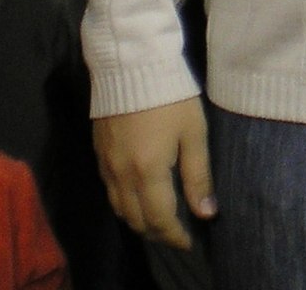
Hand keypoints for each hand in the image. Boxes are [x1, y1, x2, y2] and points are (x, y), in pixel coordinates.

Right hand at [95, 99, 214, 248]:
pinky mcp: (99, 153)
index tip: (189, 242)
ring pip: (119, 209)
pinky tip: (139, 196)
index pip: (160, 219)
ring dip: (139, 220)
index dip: (175, 236)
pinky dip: (124, 203)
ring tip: (159, 220)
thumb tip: (206, 213)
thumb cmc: (170, 96)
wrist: (132, 63)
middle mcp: (123, 175)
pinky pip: (110, 191)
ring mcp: (107, 165)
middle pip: (136, 220)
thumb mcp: (193, 133)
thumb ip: (198, 176)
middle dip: (157, 232)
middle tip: (176, 233)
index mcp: (148, 171)